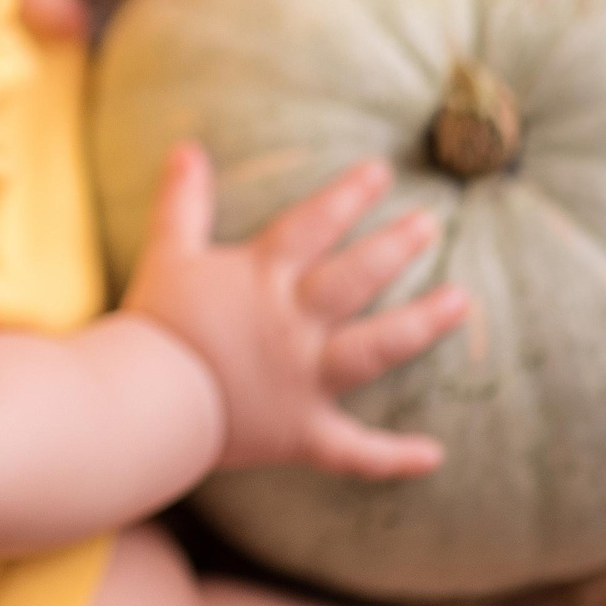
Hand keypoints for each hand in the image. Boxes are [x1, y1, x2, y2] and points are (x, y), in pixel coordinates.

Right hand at [119, 143, 468, 478]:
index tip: (380, 171)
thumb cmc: (156, 325)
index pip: (312, 226)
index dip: (346, 196)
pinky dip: (392, 457)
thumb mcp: (167, 253)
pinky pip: (354, 450)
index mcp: (261, 278)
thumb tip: (186, 148)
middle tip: (430, 223)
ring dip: (421, 325)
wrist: (144, 401)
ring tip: (461, 301)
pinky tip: (434, 455)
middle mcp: (293, 324)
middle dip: (395, 247)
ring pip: (375, 348)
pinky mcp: (303, 432)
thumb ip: (181, 202)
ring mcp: (304, 379)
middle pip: (355, 278)